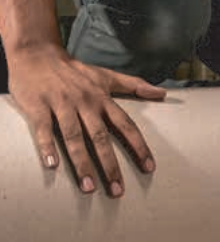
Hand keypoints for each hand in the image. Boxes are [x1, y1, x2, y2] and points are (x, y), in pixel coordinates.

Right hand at [7, 43, 166, 196]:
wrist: (35, 51)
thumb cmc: (74, 70)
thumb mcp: (106, 76)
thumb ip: (134, 86)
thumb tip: (162, 92)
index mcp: (102, 99)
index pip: (126, 126)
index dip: (139, 147)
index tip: (149, 168)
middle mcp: (84, 103)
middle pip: (100, 138)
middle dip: (111, 166)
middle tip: (118, 191)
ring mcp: (61, 104)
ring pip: (74, 137)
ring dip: (82, 163)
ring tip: (89, 187)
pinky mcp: (38, 106)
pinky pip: (44, 128)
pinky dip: (47, 146)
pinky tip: (52, 165)